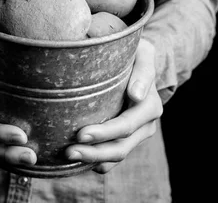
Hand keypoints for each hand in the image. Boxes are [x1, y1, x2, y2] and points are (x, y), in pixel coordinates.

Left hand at [65, 39, 162, 172]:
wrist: (138, 64)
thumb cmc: (136, 55)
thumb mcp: (143, 53)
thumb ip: (144, 70)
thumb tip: (135, 94)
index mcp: (149, 106)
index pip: (126, 125)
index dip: (105, 133)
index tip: (81, 134)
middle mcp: (145, 124)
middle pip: (121, 146)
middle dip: (94, 152)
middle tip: (69, 151)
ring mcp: (135, 135)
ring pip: (116, 154)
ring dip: (92, 159)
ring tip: (68, 156)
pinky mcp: (124, 138)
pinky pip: (111, 158)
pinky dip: (95, 163)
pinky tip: (76, 164)